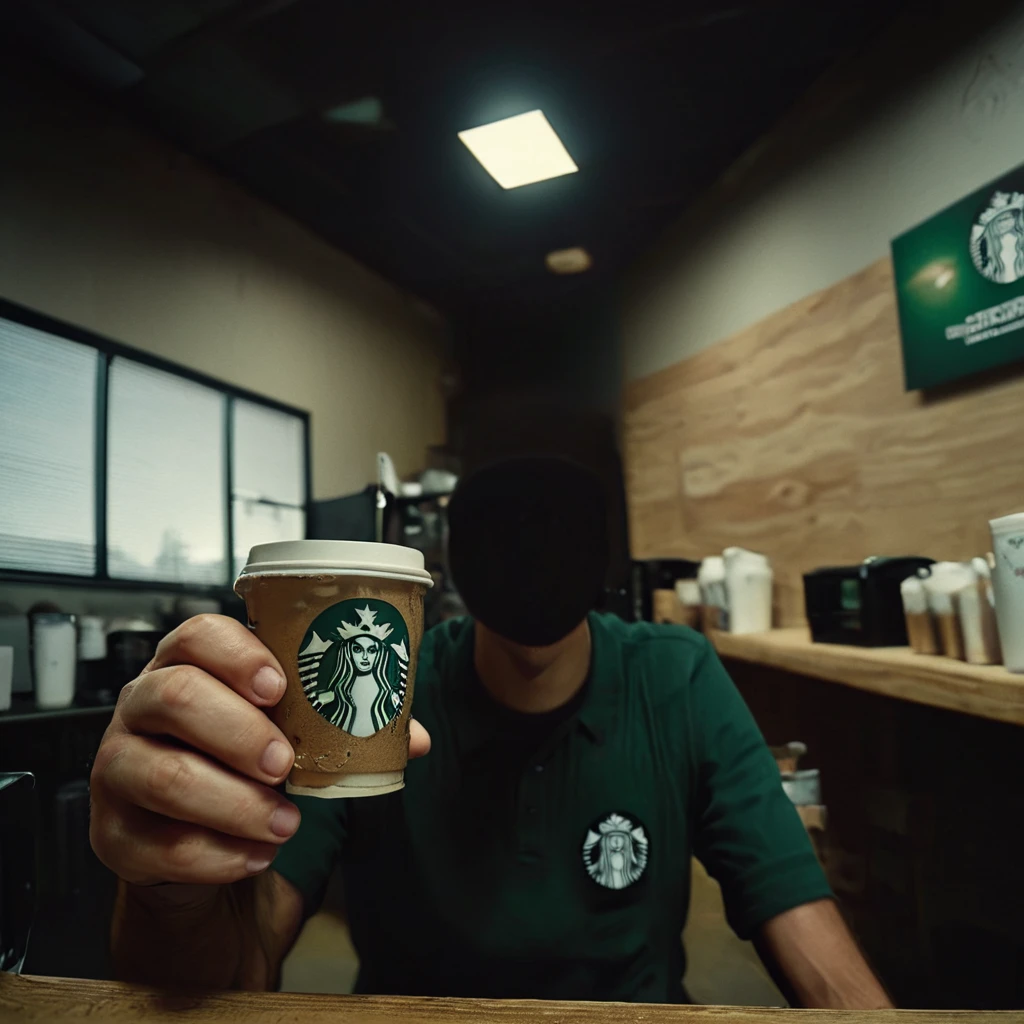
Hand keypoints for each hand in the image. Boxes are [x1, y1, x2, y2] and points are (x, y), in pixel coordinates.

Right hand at [91, 614, 430, 886]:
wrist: (195, 842)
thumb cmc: (243, 765)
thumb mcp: (289, 734)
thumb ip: (345, 725)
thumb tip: (414, 738)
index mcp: (187, 666)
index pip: (196, 635)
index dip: (236, 654)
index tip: (278, 685)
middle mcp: (142, 707)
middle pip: (174, 697)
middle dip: (238, 731)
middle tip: (286, 763)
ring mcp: (118, 769)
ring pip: (163, 774)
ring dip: (234, 802)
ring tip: (285, 822)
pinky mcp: (113, 834)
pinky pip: (158, 845)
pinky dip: (218, 855)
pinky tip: (256, 856)